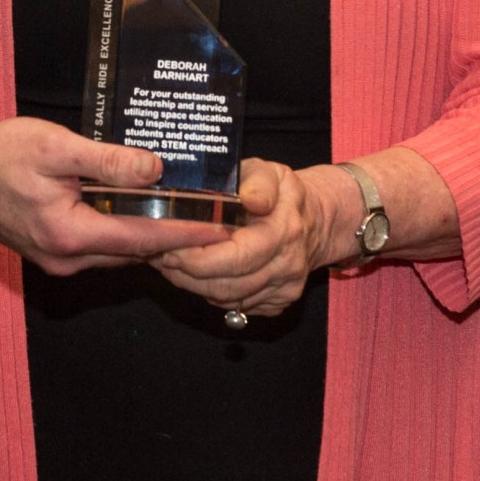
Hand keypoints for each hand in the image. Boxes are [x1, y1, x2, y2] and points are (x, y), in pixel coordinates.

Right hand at [0, 117, 230, 274]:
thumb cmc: (4, 156)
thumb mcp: (57, 148)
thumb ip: (108, 161)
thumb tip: (155, 170)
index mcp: (71, 234)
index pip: (144, 238)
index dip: (186, 233)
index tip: (222, 229)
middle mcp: (68, 257)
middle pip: (136, 251)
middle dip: (176, 237)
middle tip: (215, 219)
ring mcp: (60, 259)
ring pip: (121, 252)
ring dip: (153, 236)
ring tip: (190, 215)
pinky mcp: (55, 252)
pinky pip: (103, 248)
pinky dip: (128, 234)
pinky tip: (146, 214)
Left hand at [149, 159, 355, 317]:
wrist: (318, 219)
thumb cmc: (284, 192)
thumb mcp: (270, 172)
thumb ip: (258, 181)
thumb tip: (251, 199)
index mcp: (282, 232)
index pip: (234, 258)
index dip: (196, 259)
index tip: (169, 247)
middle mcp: (287, 266)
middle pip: (226, 286)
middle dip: (186, 275)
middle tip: (161, 257)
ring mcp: (285, 289)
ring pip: (228, 300)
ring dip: (194, 286)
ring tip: (171, 265)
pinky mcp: (279, 303)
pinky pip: (237, 307)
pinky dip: (211, 294)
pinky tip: (196, 275)